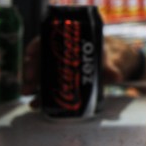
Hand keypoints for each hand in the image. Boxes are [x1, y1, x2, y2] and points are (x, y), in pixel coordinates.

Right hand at [22, 36, 145, 107]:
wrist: (104, 67)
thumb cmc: (102, 59)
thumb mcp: (106, 62)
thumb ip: (110, 69)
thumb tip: (117, 77)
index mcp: (64, 43)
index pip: (44, 40)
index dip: (34, 48)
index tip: (30, 56)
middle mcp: (55, 55)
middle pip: (37, 60)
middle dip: (30, 73)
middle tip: (28, 87)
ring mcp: (53, 69)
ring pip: (37, 76)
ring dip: (31, 87)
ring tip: (31, 100)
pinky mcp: (54, 82)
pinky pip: (43, 88)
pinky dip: (39, 96)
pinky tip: (36, 105)